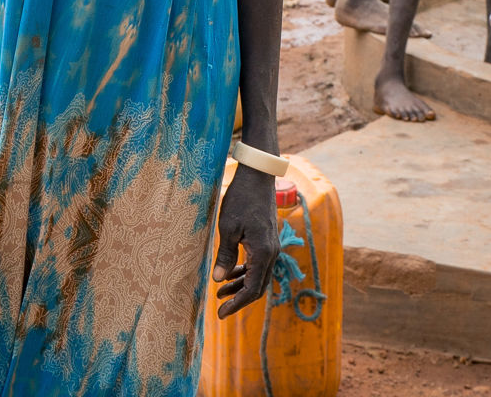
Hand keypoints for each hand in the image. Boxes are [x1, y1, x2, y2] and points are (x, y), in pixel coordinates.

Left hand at [211, 166, 278, 318]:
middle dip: (239, 299)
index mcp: (263, 253)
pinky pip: (259, 264)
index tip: (221, 313)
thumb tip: (218, 280)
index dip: (237, 304)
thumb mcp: (228, 228)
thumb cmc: (241, 199)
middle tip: (220, 309)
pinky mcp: (268, 240)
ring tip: (220, 292)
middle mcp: (272, 253)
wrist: (258, 177)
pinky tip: (231, 274)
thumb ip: (225, 256)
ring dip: (241, 286)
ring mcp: (272, 246)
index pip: (252, 289)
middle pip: (258, 287)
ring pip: (259, 276)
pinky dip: (246, 273)